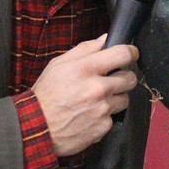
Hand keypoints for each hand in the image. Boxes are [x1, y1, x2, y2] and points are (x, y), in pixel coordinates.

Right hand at [31, 35, 139, 156]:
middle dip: (123, 78)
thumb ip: (84, 49)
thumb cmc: (46, 95)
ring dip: (115, 98)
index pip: (123, 54)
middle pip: (130, 78)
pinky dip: (104, 116)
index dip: (131, 53)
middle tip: (111, 81)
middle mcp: (97, 88)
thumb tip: (105, 39)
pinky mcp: (103, 127)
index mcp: (86, 69)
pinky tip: (90, 115)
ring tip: (97, 100)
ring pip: (124, 99)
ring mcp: (102, 109)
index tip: (131, 54)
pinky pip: (113, 117)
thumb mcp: (58, 65)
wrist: (37, 128)